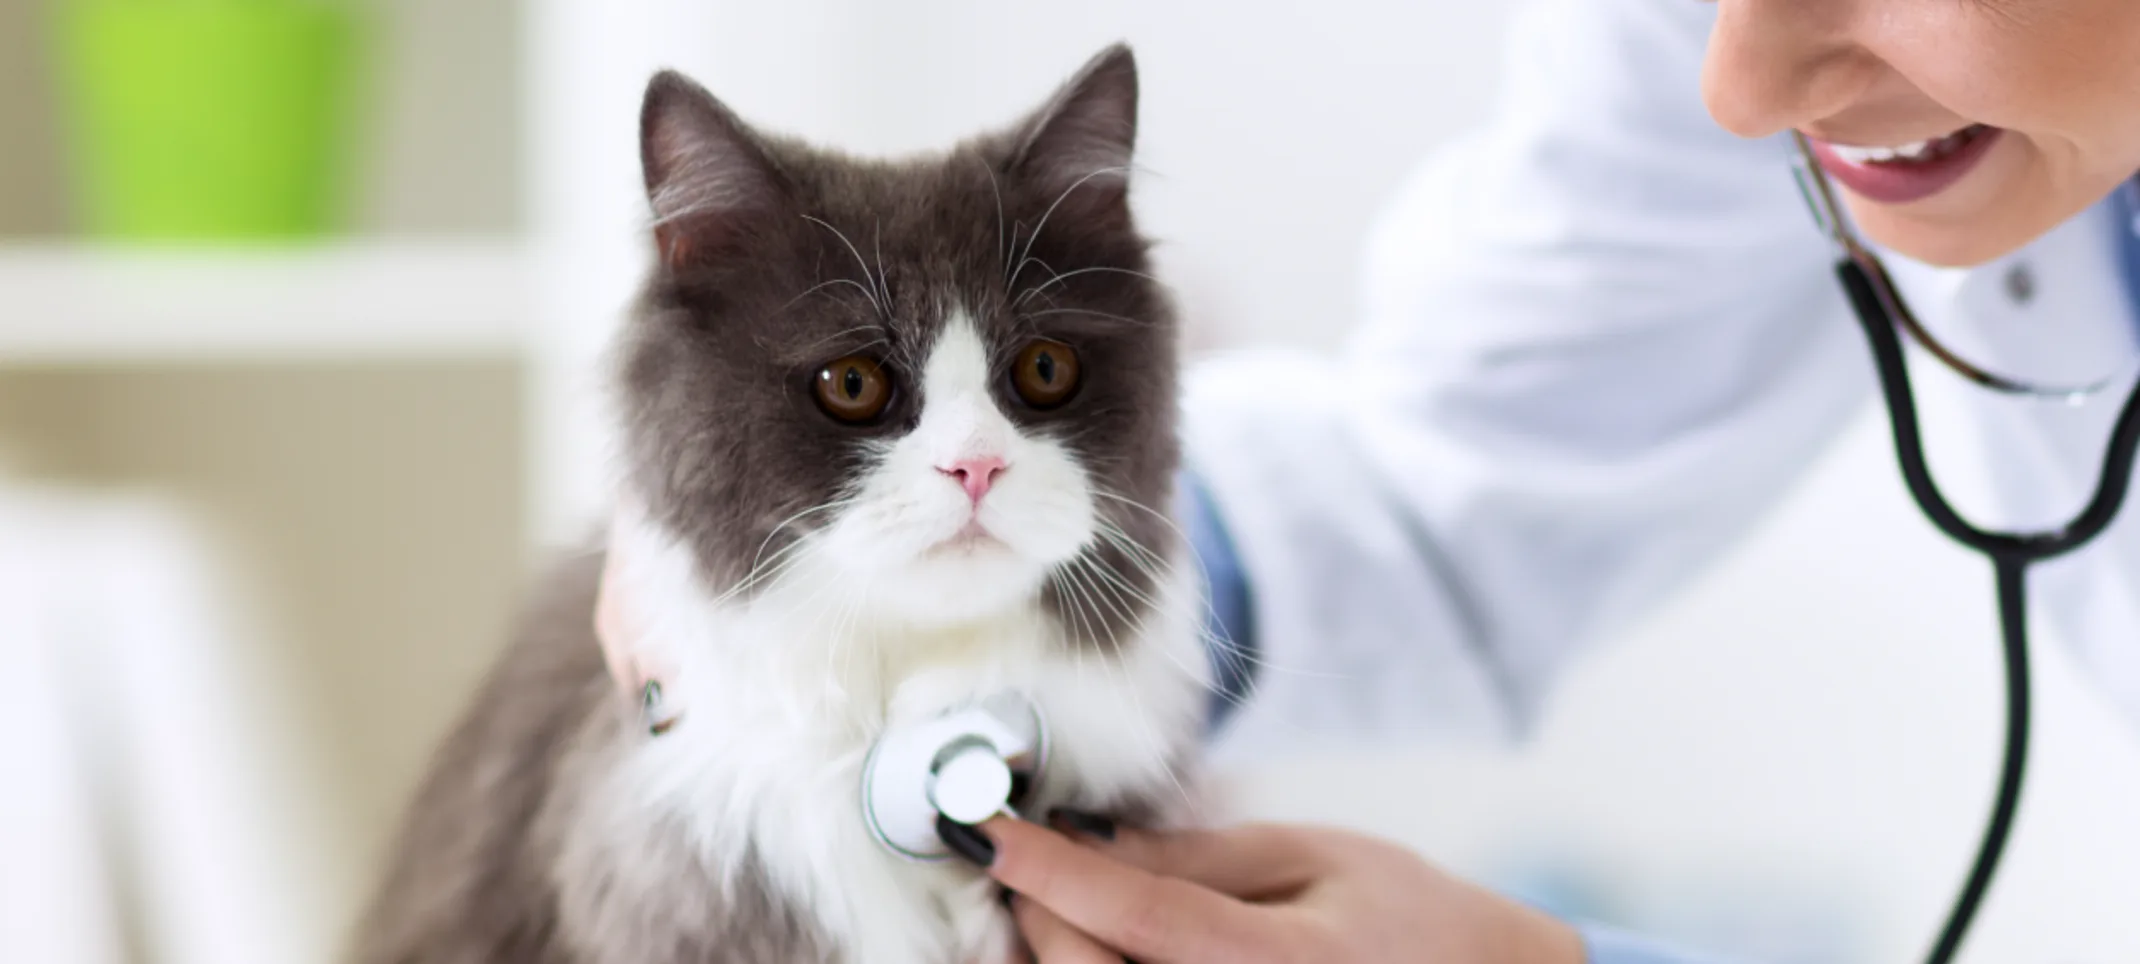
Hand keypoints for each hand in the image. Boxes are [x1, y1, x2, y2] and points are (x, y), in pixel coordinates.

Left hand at [984, 816, 1583, 963]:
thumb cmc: (1413, 919)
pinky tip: (1087, 952)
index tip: (989, 827)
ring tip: (1046, 914)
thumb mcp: (1314, 858)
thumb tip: (1092, 844)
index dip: (1045, 869)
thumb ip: (1198, 859)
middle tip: (1018, 867)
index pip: (1131, 915)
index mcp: (1275, 963)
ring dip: (1058, 963)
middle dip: (1038, 922)